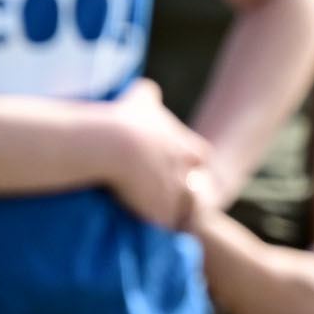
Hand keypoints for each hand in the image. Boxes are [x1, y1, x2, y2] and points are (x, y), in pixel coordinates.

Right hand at [97, 79, 211, 229]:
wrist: (113, 144)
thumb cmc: (125, 119)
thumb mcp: (141, 97)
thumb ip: (149, 95)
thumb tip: (147, 90)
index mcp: (186, 146)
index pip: (200, 156)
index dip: (189, 160)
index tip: (176, 162)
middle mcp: (185, 171)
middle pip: (193, 185)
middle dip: (182, 188)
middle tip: (164, 190)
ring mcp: (173, 193)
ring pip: (180, 207)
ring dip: (169, 209)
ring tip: (155, 211)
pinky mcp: (157, 210)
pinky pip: (163, 223)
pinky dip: (155, 224)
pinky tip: (144, 222)